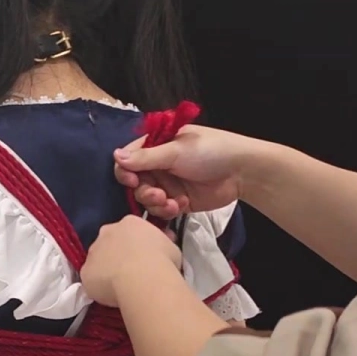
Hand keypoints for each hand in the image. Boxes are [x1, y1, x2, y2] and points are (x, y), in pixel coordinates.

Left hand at [81, 214, 181, 306]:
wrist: (143, 277)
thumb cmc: (162, 260)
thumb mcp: (170, 247)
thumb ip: (161, 245)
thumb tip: (161, 247)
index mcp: (130, 223)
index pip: (129, 231)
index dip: (134, 246)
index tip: (141, 258)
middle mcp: (107, 232)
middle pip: (109, 242)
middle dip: (116, 255)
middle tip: (130, 272)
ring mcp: (93, 252)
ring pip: (97, 261)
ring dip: (105, 270)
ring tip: (120, 286)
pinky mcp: (85, 272)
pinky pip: (91, 279)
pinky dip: (98, 287)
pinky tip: (111, 295)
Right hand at [113, 125, 259, 220]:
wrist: (241, 171)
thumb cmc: (210, 151)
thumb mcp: (176, 151)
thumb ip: (146, 157)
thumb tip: (115, 155)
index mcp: (157, 145)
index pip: (129, 158)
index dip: (126, 172)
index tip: (131, 181)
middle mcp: (159, 164)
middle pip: (136, 183)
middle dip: (144, 192)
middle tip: (158, 195)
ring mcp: (168, 184)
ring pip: (147, 199)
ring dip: (156, 203)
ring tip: (172, 203)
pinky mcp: (177, 201)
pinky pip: (161, 210)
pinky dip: (167, 210)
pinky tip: (181, 205)